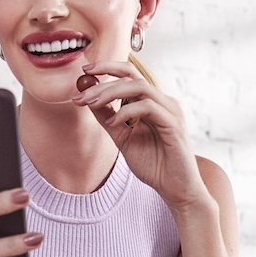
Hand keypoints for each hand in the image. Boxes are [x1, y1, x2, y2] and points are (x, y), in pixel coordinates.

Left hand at [72, 61, 207, 209]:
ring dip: (111, 92)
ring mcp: (170, 111)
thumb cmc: (154, 164)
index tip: (85, 71)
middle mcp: (163, 102)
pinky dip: (126, 111)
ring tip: (91, 103)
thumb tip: (88, 99)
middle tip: (81, 93)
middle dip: (103, 82)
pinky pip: (147, 107)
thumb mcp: (123, 138)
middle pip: (132, 76)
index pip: (130, 75)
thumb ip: (108, 118)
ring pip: (139, 87)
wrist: (175, 188)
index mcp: (152, 102)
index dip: (108, 68)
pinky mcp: (174, 124)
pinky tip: (112, 123)